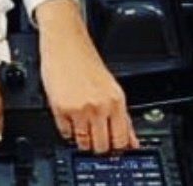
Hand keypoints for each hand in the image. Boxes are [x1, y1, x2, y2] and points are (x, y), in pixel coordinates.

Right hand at [36, 0, 139, 154]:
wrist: (65, 42)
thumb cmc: (86, 62)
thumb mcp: (111, 88)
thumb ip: (123, 117)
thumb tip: (132, 142)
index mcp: (116, 101)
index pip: (122, 140)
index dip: (117, 149)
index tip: (113, 150)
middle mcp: (100, 106)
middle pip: (102, 147)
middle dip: (98, 146)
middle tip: (95, 136)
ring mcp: (80, 109)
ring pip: (84, 144)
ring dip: (82, 140)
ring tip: (81, 124)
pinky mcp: (60, 109)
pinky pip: (65, 134)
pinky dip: (67, 130)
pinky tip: (70, 116)